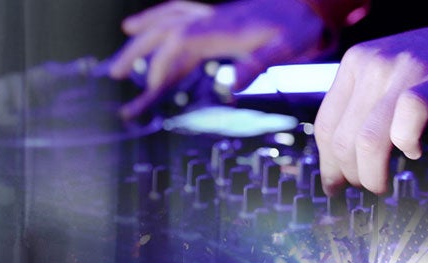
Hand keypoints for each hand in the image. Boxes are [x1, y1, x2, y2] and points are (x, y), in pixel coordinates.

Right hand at [108, 0, 330, 118]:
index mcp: (220, 27)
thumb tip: (233, 86)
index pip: (177, 43)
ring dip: (143, 34)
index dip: (160, 65)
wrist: (311, 4)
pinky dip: (158, 21)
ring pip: (167, 20)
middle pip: (162, 30)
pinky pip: (179, 17)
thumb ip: (258, 63)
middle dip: (137, 51)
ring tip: (123, 51)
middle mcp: (210, 19)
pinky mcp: (216, 20)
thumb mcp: (287, 47)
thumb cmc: (300, 27)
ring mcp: (212, 17)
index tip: (149, 89)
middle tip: (115, 73)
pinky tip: (145, 30)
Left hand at [316, 19, 427, 194]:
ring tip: (382, 183)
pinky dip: (407, 145)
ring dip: (372, 173)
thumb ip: (362, 108)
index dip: (328, 163)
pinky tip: (414, 152)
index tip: (334, 184)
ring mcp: (403, 70)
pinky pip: (407, 122)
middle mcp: (372, 63)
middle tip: (366, 187)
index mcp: (355, 63)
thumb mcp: (386, 78)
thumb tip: (338, 162)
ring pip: (368, 139)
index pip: (326, 124)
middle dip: (351, 174)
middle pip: (344, 137)